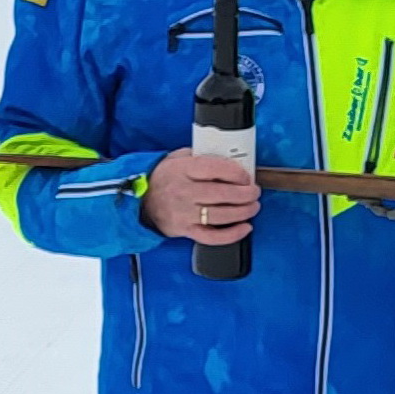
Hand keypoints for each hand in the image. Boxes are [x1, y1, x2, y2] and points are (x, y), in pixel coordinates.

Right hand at [141, 148, 260, 243]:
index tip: (247, 176)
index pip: (215, 169)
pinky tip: (245, 227)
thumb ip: (202, 155)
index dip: (236, 173)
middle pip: (222, 194)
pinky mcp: (185, 231)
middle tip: (255, 192)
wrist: (140, 200)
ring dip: (244, 212)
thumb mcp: (179, 157)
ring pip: (221, 216)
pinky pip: (212, 237)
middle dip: (246, 193)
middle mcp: (183, 192)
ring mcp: (184, 214)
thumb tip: (231, 157)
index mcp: (183, 169)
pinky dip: (232, 234)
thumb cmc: (164, 177)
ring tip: (253, 206)